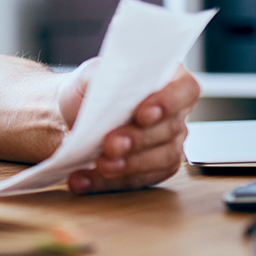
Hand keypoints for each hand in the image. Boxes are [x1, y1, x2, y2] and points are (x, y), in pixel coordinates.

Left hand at [57, 60, 200, 193]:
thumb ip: (103, 73)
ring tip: (100, 165)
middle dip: (139, 139)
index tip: (143, 114)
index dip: (168, 102)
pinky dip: (109, 182)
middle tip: (111, 144)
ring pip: (161, 159)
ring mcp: (168, 144)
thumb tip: (113, 81)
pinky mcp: (153, 169)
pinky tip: (83, 180)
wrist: (70, 114)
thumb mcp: (91, 73)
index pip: (185, 90)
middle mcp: (175, 114)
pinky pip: (139, 180)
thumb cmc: (90, 90)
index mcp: (169, 81)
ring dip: (129, 165)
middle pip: (170, 129)